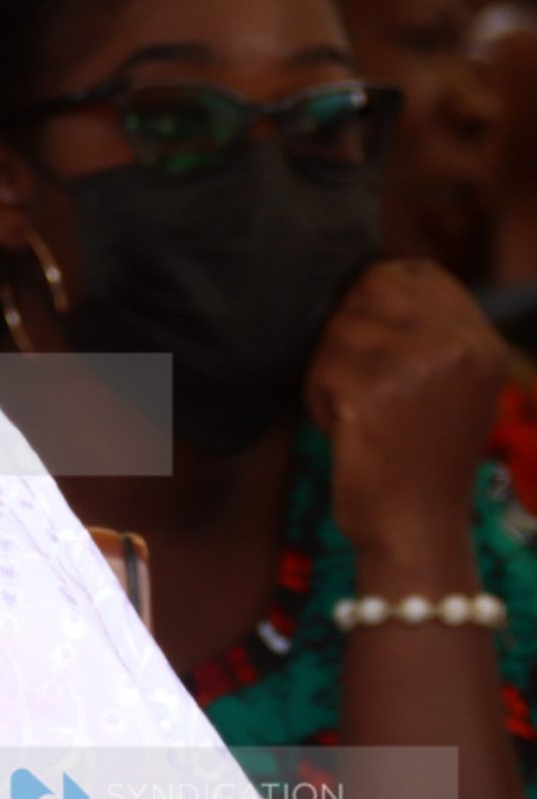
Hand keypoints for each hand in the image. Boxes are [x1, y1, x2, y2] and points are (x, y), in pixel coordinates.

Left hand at [306, 259, 506, 568]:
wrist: (415, 528)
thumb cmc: (419, 458)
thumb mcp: (451, 386)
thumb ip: (428, 332)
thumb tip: (370, 275)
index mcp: (480, 342)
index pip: (418, 271)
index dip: (376, 288)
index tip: (366, 330)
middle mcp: (457, 346)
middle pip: (369, 291)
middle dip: (346, 330)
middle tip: (356, 379)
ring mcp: (417, 366)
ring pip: (338, 329)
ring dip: (329, 368)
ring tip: (355, 410)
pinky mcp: (373, 392)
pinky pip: (319, 368)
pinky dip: (318, 398)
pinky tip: (344, 428)